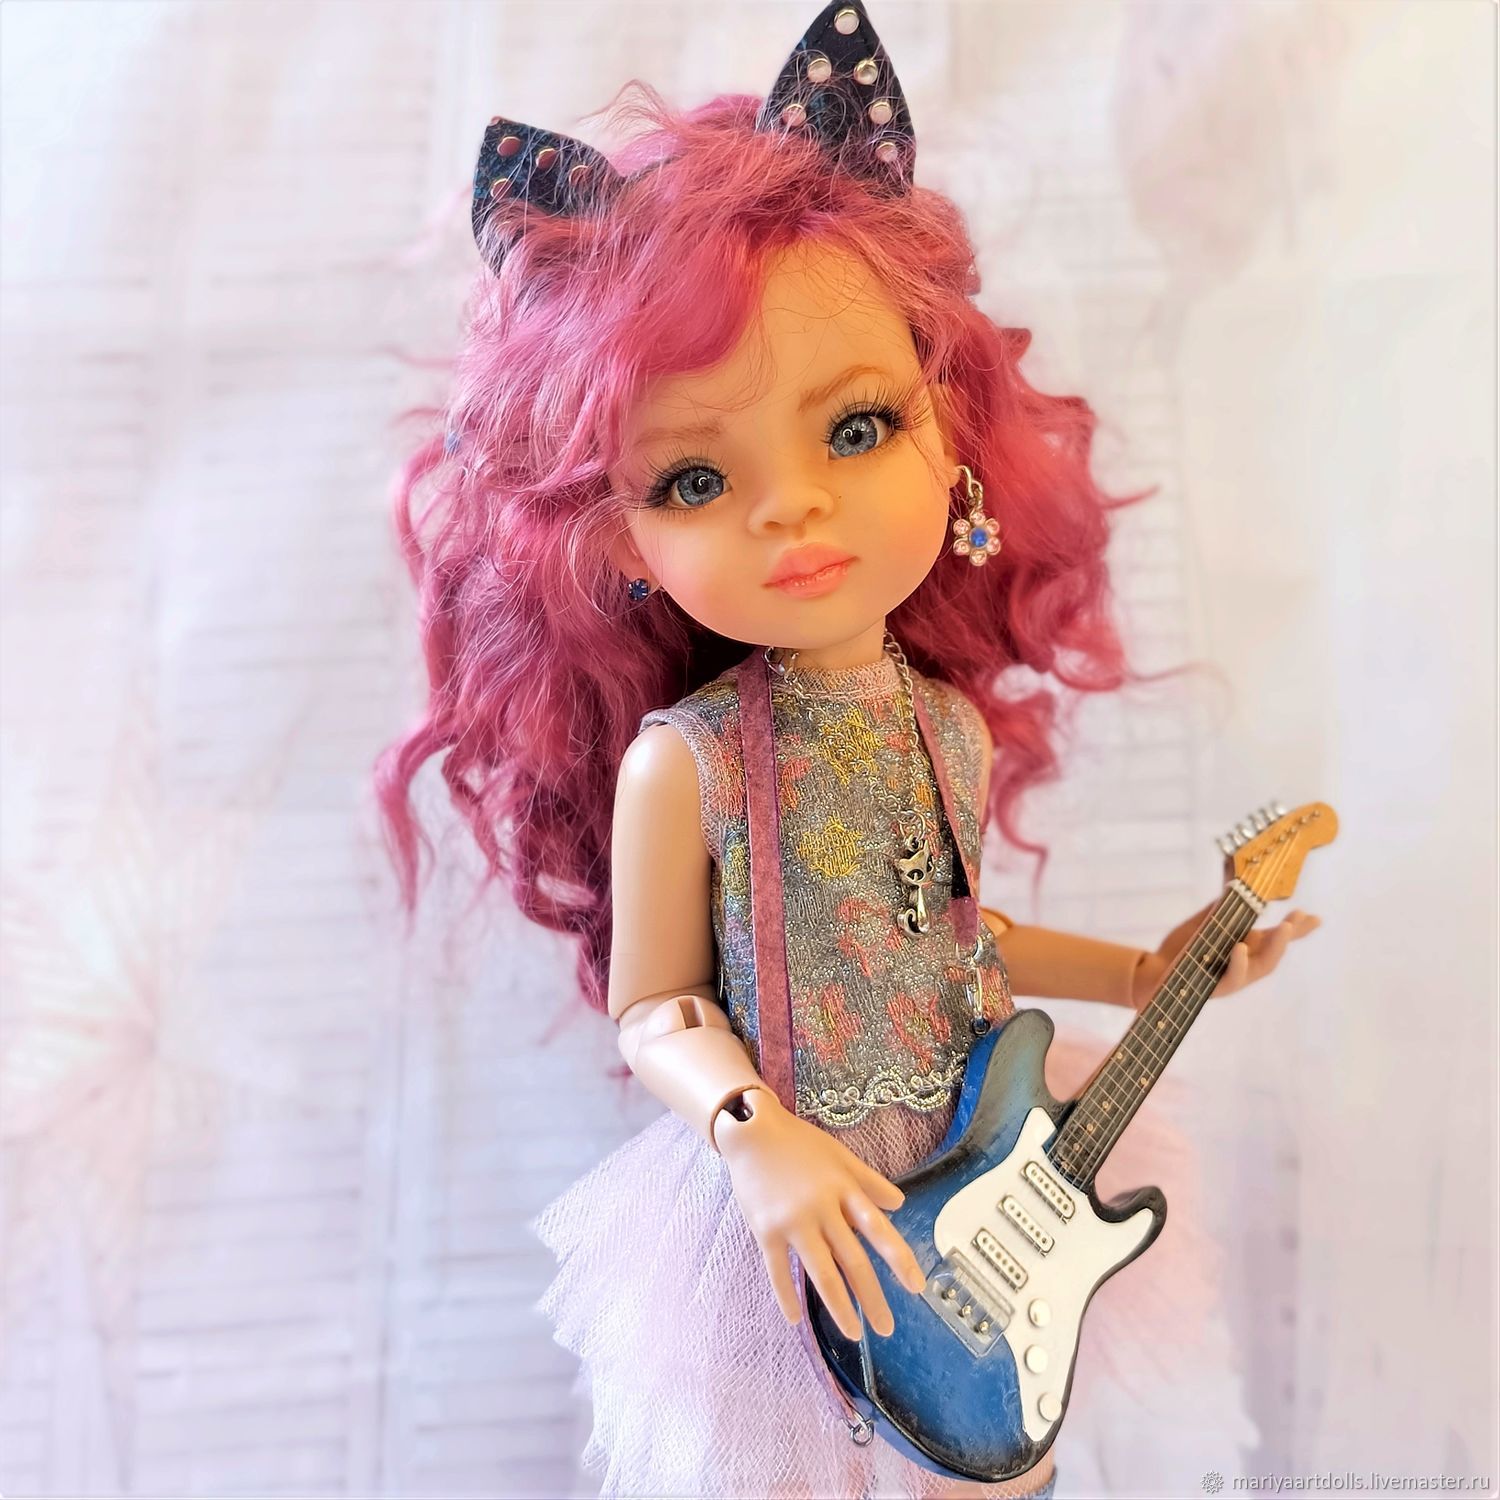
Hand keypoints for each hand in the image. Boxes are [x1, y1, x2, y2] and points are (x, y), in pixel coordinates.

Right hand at [715, 1088, 926, 1340]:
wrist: (751, 1131)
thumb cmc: (800, 1144)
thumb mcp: (841, 1156)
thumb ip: (870, 1182)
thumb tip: (900, 1205)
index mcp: (844, 1190)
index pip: (878, 1230)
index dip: (899, 1259)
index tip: (917, 1288)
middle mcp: (822, 1209)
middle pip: (852, 1260)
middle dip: (872, 1297)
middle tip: (886, 1329)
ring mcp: (793, 1222)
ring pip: (821, 1272)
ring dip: (839, 1306)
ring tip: (853, 1333)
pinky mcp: (765, 1230)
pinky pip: (777, 1270)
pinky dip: (786, 1296)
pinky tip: (795, 1320)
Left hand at [1133, 901, 1322, 1007]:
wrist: (1157, 968)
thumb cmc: (1184, 947)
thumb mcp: (1206, 921)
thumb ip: (1224, 904)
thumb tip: (1237, 879)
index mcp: (1248, 946)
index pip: (1279, 937)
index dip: (1299, 929)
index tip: (1316, 917)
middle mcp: (1247, 963)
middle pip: (1277, 952)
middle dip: (1293, 935)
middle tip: (1302, 919)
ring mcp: (1235, 977)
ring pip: (1263, 966)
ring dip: (1276, 947)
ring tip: (1285, 928)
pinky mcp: (1217, 987)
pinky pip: (1233, 977)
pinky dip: (1239, 962)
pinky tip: (1240, 947)